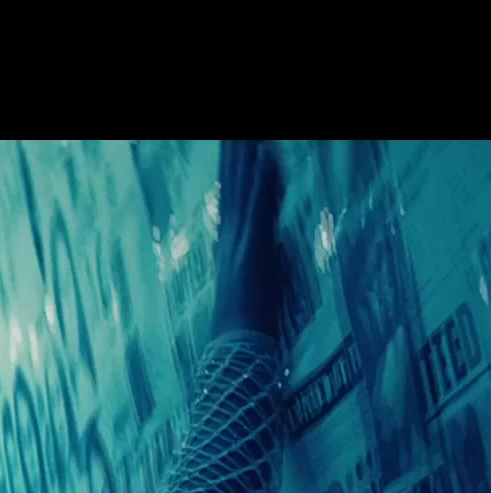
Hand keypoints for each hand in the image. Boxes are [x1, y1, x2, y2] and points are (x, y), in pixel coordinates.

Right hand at [212, 140, 287, 340]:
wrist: (237, 344)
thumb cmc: (249, 322)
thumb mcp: (261, 280)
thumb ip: (266, 255)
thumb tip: (276, 238)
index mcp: (232, 242)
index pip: (235, 196)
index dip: (236, 169)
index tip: (240, 145)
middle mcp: (232, 236)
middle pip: (234, 185)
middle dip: (236, 156)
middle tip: (236, 133)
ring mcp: (240, 240)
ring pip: (244, 190)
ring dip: (246, 160)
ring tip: (250, 136)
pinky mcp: (252, 247)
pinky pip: (258, 208)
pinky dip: (261, 183)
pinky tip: (265, 160)